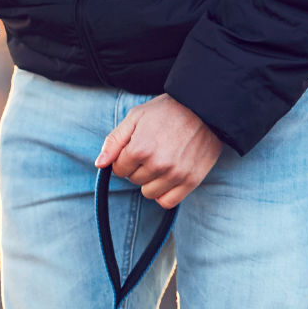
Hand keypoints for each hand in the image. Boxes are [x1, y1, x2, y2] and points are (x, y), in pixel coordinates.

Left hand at [95, 94, 221, 208]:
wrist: (207, 106)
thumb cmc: (168, 110)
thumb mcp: (136, 117)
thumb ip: (114, 141)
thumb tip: (100, 164)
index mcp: (140, 149)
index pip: (118, 169)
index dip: (125, 158)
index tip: (137, 146)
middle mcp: (157, 164)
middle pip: (134, 180)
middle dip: (138, 168)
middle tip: (154, 149)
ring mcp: (175, 174)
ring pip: (148, 193)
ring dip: (151, 181)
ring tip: (163, 161)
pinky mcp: (191, 181)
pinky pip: (167, 201)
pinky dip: (165, 193)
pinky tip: (168, 178)